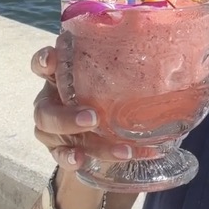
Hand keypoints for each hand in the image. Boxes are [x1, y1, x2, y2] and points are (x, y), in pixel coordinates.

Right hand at [31, 45, 135, 170]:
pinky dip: (74, 160)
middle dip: (67, 117)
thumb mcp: (110, 75)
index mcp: (59, 76)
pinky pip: (62, 157)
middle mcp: (50, 101)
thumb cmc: (104, 89)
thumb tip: (165, 47)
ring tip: (115, 150)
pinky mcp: (58, 148)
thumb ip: (120, 64)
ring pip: (56, 137)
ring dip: (83, 143)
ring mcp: (51, 128)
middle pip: (44, 111)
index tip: (51, 59)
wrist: (97, 122)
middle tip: (93, 118)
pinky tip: (87, 162)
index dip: (43, 61)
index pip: (43, 64)